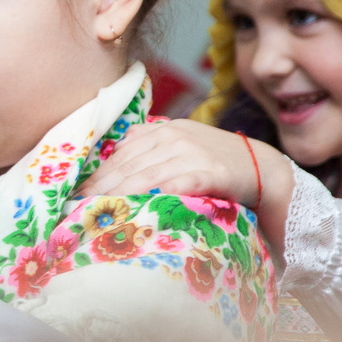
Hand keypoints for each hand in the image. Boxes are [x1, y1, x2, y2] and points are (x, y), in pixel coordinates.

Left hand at [86, 122, 288, 225]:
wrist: (263, 168)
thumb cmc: (216, 161)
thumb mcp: (182, 145)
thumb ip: (151, 147)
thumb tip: (113, 156)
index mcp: (164, 130)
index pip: (121, 153)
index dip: (97, 175)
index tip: (77, 193)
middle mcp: (175, 137)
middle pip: (128, 165)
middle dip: (101, 188)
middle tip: (79, 207)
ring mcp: (193, 153)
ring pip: (146, 175)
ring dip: (120, 195)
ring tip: (100, 211)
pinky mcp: (210, 172)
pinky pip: (178, 183)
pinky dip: (157, 194)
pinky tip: (140, 206)